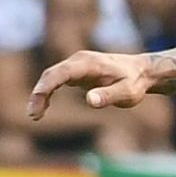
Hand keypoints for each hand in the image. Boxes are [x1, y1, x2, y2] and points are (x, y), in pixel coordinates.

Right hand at [28, 50, 155, 117]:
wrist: (142, 72)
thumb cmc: (135, 83)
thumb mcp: (127, 92)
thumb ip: (109, 95)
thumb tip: (89, 100)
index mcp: (90, 64)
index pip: (62, 72)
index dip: (47, 84)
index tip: (38, 97)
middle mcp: (79, 61)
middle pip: (51, 74)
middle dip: (39, 93)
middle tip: (33, 115)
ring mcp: (76, 65)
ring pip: (51, 77)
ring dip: (41, 95)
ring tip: (35, 116)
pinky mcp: (76, 72)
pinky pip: (56, 81)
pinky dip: (47, 93)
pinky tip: (43, 108)